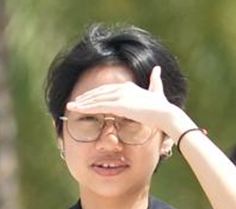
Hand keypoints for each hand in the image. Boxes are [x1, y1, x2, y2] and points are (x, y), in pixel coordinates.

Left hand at [65, 66, 184, 136]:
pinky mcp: (118, 105)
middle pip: (99, 93)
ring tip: (70, 107)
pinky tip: (77, 110)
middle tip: (74, 103)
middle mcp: (122, 89)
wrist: (165, 113)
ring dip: (82, 103)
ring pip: (96, 100)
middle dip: (85, 98)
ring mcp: (119, 96)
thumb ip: (154, 80)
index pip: (106, 90)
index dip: (94, 94)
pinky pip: (98, 107)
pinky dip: (86, 108)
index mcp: (128, 86)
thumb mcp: (157, 90)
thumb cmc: (161, 106)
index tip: (85, 99)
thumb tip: (157, 69)